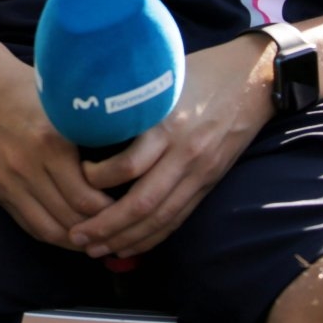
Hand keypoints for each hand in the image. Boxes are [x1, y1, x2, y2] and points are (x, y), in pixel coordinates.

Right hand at [0, 57, 114, 249]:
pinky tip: (74, 235)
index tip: (130, 209)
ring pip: (50, 230)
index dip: (113, 212)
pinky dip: (55, 236)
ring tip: (101, 238)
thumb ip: (93, 132)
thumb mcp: (65, 105)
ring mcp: (9, 182)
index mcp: (50, 144)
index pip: (87, 199)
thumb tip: (132, 159)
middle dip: (100, 230)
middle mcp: (27, 167)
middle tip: (123, 229)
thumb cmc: (30, 91)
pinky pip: (30, 226)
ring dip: (78, 240)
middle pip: (71, 219)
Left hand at [66, 32, 277, 260]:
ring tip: (96, 250)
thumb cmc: (196, 73)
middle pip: (143, 202)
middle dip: (107, 224)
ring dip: (127, 238)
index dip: (99, 182)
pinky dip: (153, 235)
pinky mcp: (208, 181)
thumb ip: (128, 101)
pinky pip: (179, 216)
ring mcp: (199, 170)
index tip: (72, 180)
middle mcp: (184, 152)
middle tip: (76, 236)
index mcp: (167, 124)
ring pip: (161, 217)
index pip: (130, 165)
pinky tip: (130, 245)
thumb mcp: (158, 80)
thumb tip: (82, 111)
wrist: (251, 80)